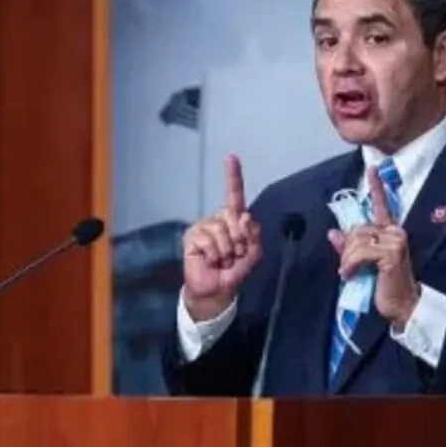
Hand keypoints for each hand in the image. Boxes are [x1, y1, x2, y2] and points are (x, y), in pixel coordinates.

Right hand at [182, 154, 261, 319]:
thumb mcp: (253, 255)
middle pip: (233, 215)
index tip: (231, 156)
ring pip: (221, 230)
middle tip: (235, 254)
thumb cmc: (235, 271)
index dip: (233, 176)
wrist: (217, 290)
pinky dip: (215, 254)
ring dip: (227, 250)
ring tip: (223, 259)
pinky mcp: (191, 236)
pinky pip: (209, 240)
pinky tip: (211, 260)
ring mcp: (204, 226)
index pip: (234, 195)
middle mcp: (218, 218)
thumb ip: (254, 236)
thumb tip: (244, 216)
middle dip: (240, 239)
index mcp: (234, 219)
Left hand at [328, 166, 419, 327]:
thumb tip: (333, 232)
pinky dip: (351, 264)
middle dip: (347, 250)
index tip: (372, 169)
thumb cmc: (384, 286)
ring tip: (351, 273)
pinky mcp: (391, 253)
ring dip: (348, 259)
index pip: (381, 206)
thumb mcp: (362, 264)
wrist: (402, 305)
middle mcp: (395, 232)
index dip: (376, 187)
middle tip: (348, 268)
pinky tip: (351, 274)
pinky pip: (360, 252)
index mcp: (390, 232)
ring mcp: (395, 241)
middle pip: (357, 229)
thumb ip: (348, 247)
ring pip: (356, 240)